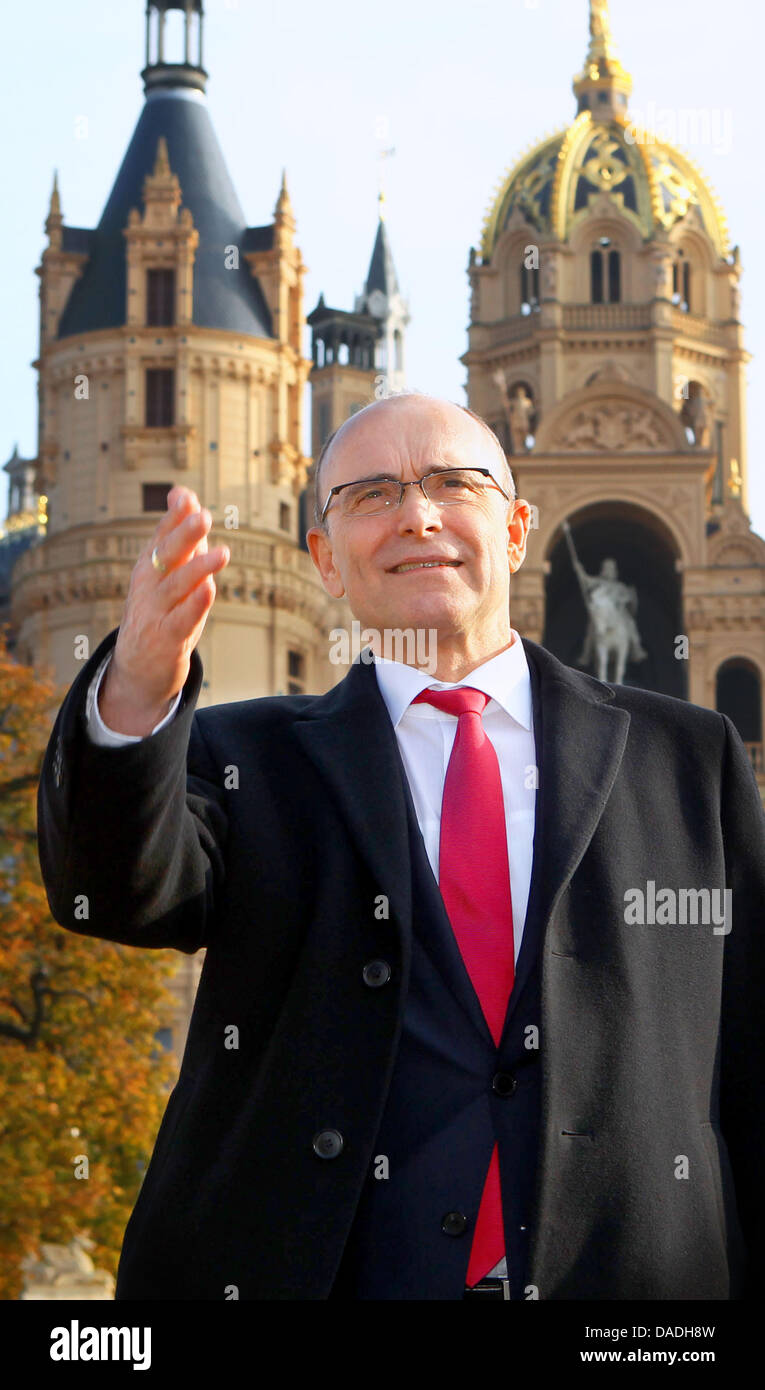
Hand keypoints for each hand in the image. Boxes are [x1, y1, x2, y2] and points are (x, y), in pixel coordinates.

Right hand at [99, 487, 229, 732]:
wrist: (138, 667)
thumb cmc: (160, 611)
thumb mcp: (167, 574)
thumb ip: (180, 537)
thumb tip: (186, 494)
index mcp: (149, 566)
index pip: (161, 536)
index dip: (174, 517)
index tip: (186, 498)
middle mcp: (149, 586)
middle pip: (167, 556)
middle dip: (184, 536)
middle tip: (203, 517)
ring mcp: (156, 612)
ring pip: (178, 586)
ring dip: (199, 569)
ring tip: (222, 553)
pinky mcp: (167, 638)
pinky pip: (182, 619)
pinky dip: (195, 605)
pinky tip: (209, 590)